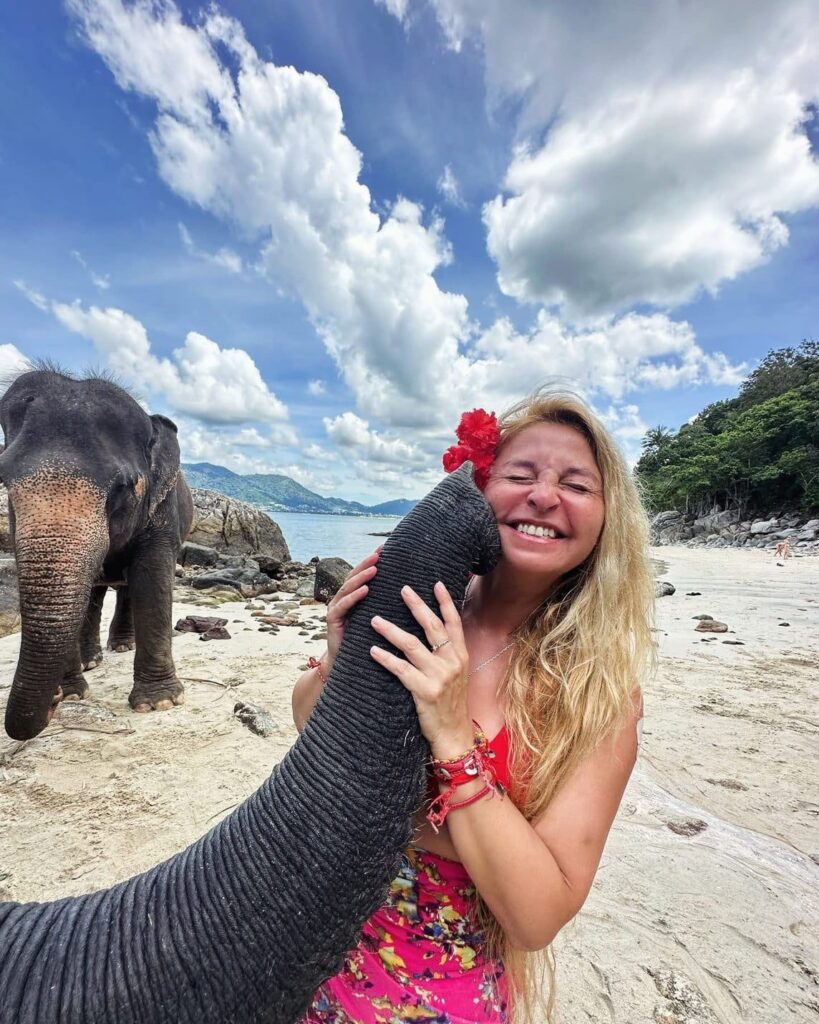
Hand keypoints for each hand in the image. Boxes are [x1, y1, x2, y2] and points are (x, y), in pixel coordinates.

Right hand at [325, 547, 381, 668]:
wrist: (345, 664)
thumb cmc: (363, 641)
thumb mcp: (373, 618)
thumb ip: (381, 603)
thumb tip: (405, 589)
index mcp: (352, 597)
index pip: (362, 574)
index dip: (371, 561)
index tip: (384, 548)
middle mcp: (342, 599)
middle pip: (354, 576)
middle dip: (366, 563)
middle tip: (379, 553)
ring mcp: (335, 608)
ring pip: (348, 588)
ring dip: (362, 577)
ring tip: (374, 568)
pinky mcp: (332, 620)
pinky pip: (344, 606)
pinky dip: (354, 596)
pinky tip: (365, 589)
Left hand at [369, 582, 472, 756]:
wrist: (454, 735)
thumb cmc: (451, 704)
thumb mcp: (457, 676)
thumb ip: (448, 655)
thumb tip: (434, 632)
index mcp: (461, 656)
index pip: (454, 623)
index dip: (445, 602)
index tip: (435, 583)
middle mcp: (452, 662)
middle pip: (432, 627)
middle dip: (416, 605)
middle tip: (402, 589)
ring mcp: (439, 677)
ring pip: (412, 645)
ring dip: (391, 630)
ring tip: (375, 619)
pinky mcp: (425, 691)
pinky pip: (401, 670)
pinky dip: (386, 658)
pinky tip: (372, 650)